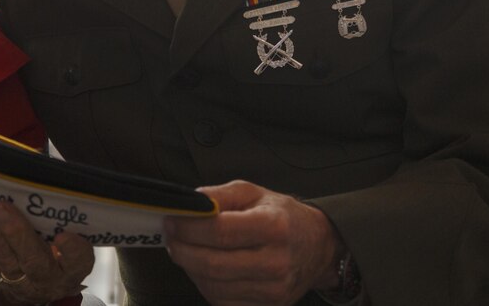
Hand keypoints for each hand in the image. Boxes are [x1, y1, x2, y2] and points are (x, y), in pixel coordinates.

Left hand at [0, 201, 93, 304]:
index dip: (71, 250)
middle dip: (16, 233)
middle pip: (35, 260)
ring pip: (8, 262)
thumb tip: (48, 196)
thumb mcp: (73, 248)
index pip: (78, 261)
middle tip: (1, 206)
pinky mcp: (2, 283)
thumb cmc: (61, 257)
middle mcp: (50, 280)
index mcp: (73, 269)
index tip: (63, 236)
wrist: (41, 288)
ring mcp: (24, 285)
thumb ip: (68, 227)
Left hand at [164, 180, 340, 305]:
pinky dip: (204, 285)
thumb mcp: (254, 193)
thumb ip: (219, 195)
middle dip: (181, 250)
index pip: (220, 231)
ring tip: (184, 250)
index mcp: (273, 227)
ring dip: (190, 268)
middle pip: (213, 264)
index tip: (171, 220)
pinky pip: (223, 302)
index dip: (188, 228)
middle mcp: (275, 262)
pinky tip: (202, 268)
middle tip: (170, 236)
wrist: (318, 248)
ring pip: (213, 286)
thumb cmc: (282, 217)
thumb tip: (189, 203)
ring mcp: (273, 290)